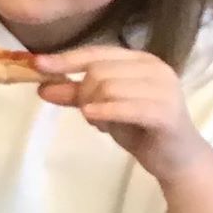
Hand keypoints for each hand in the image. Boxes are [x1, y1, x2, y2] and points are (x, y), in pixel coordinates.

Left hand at [37, 46, 206, 183]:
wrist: (175, 159)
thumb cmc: (138, 128)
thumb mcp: (101, 107)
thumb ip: (74, 94)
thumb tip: (41, 86)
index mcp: (140, 60)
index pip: (96, 53)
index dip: (65, 59)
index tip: (37, 64)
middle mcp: (155, 68)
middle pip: (99, 71)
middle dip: (82, 93)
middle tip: (88, 113)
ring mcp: (164, 89)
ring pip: (108, 87)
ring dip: (94, 107)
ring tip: (101, 122)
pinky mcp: (166, 112)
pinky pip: (125, 107)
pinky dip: (105, 112)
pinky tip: (95, 119)